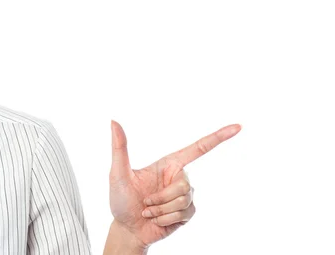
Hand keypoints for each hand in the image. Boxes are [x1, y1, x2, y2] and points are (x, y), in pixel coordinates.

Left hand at [108, 120, 241, 249]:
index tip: (237, 127)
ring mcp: (184, 196)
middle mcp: (179, 177)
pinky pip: (184, 213)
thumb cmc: (120, 200)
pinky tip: (156, 219)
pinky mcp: (187, 213)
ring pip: (183, 200)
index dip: (218, 137)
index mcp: (168, 163)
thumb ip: (119, 147)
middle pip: (184, 184)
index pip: (197, 148)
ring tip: (148, 211)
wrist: (127, 229)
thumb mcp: (118, 173)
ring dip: (162, 209)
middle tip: (145, 202)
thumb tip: (114, 122)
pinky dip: (166, 218)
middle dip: (162, 197)